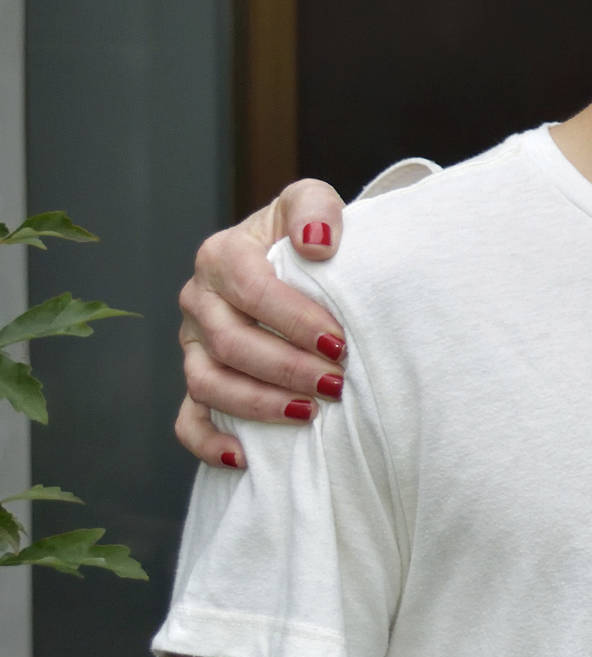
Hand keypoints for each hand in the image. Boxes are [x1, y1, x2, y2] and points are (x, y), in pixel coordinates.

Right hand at [174, 180, 347, 467]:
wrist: (300, 259)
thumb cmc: (308, 232)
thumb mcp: (312, 201)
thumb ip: (314, 209)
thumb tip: (317, 244)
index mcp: (221, 255)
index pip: (252, 290)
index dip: (295, 319)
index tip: (338, 340)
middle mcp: (199, 300)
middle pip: (231, 343)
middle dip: (287, 368)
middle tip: (336, 382)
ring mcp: (194, 344)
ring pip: (208, 383)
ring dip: (258, 404)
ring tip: (309, 413)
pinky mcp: (199, 378)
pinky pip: (188, 419)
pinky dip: (209, 441)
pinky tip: (244, 456)